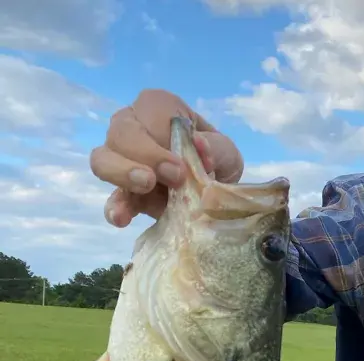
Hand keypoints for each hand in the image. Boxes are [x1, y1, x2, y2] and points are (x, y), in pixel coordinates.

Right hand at [90, 89, 243, 227]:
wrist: (215, 193)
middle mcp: (132, 127)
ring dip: (123, 173)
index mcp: (158, 108)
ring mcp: (122, 161)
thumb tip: (198, 143)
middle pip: (121, 134)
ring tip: (146, 186)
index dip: (162, 135)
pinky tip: (121, 217)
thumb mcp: (226, 151)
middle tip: (174, 177)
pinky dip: (116, 207)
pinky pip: (113, 198)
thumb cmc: (216, 159)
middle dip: (146, 155)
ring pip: (104, 160)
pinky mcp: (126, 194)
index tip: (183, 163)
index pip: (149, 112)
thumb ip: (215, 147)